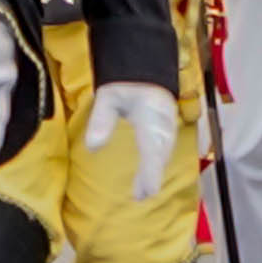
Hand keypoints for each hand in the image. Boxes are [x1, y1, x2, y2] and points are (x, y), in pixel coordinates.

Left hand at [81, 79, 182, 205]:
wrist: (146, 66)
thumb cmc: (126, 82)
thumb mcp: (108, 96)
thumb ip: (101, 120)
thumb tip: (92, 147)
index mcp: (150, 116)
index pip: (152, 149)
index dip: (150, 173)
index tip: (145, 192)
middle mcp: (163, 123)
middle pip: (160, 154)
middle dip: (152, 177)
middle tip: (140, 196)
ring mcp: (168, 125)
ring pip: (165, 152)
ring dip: (156, 172)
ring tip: (144, 191)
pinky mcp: (168, 126)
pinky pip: (165, 148)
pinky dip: (158, 163)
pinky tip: (150, 174)